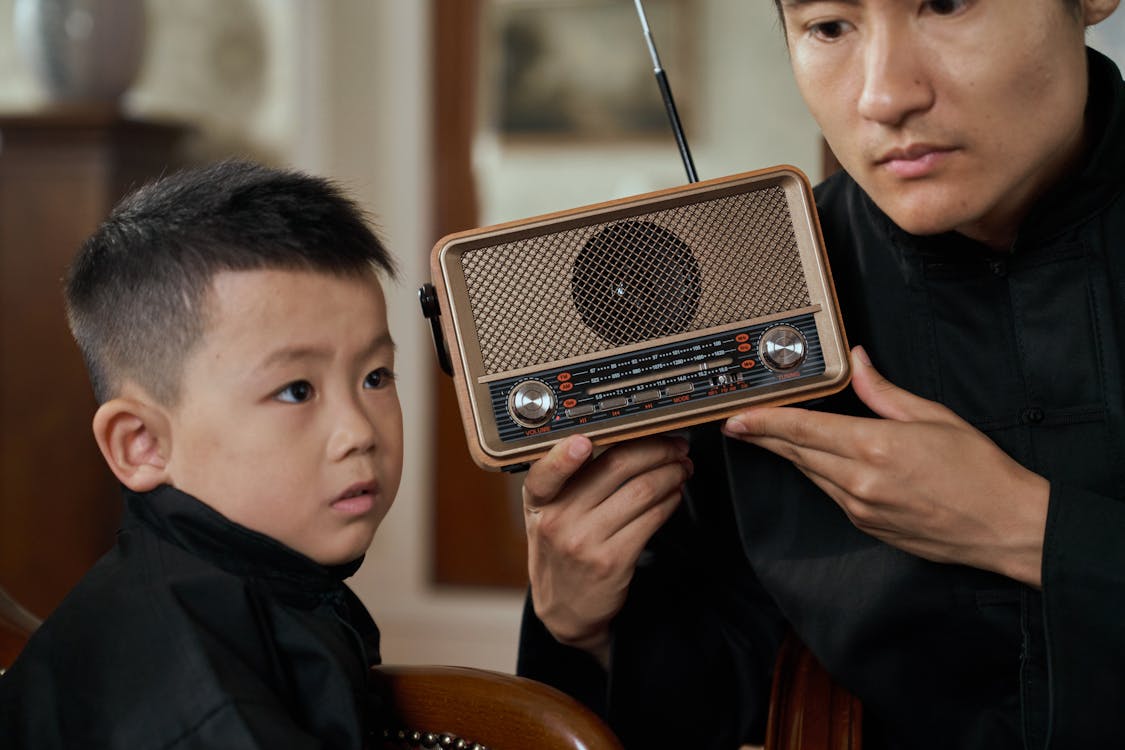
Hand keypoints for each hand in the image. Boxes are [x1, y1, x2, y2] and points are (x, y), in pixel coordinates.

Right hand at [523, 434, 691, 665]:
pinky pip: (651, 519)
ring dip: (671, 473)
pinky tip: (675, 494)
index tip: (582, 442)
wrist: (564, 609)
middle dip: (656, 449)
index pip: (545, 473)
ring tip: (682, 468)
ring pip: (642, 490)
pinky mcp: (612, 561)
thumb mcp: (546, 513)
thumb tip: (616, 437)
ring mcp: (584, 543)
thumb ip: (564, 479)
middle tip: (675, 446)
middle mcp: (558, 520)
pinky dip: (670, 500)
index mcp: (539, 501)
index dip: (563, 457)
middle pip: (616, 467)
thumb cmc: (559, 549)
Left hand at [722, 346, 1048, 586]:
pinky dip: (819, 474)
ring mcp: (860, 508)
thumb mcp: (932, 417)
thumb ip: (882, 391)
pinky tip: (816, 461)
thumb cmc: (979, 471)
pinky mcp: (866, 525)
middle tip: (738, 423)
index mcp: (873, 447)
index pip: (802, 431)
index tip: (737, 417)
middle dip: (765, 437)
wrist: (1006, 527)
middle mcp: (859, 481)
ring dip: (790, 454)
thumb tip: (857, 361)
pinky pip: (830, 494)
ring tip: (769, 436)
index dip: (763, 422)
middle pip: (797, 453)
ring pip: (811, 474)